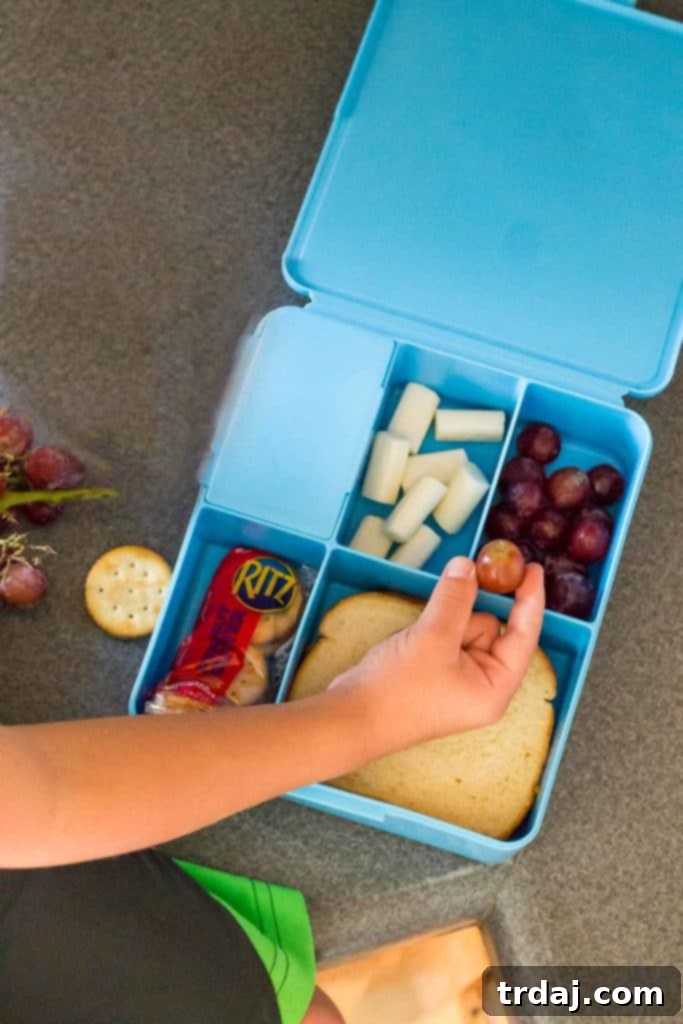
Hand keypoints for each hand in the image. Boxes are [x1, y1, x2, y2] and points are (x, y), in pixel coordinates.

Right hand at [331, 556, 544, 753]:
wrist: (352, 717)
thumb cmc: (399, 688)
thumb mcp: (433, 635)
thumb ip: (456, 597)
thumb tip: (469, 566)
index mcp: (495, 688)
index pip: (524, 636)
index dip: (530, 600)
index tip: (533, 568)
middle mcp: (482, 686)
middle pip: (491, 628)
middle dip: (465, 615)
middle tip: (442, 621)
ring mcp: (458, 679)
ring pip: (464, 626)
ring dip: (443, 621)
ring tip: (417, 642)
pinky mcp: (436, 671)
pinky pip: (445, 635)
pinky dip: (432, 629)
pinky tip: (410, 644)